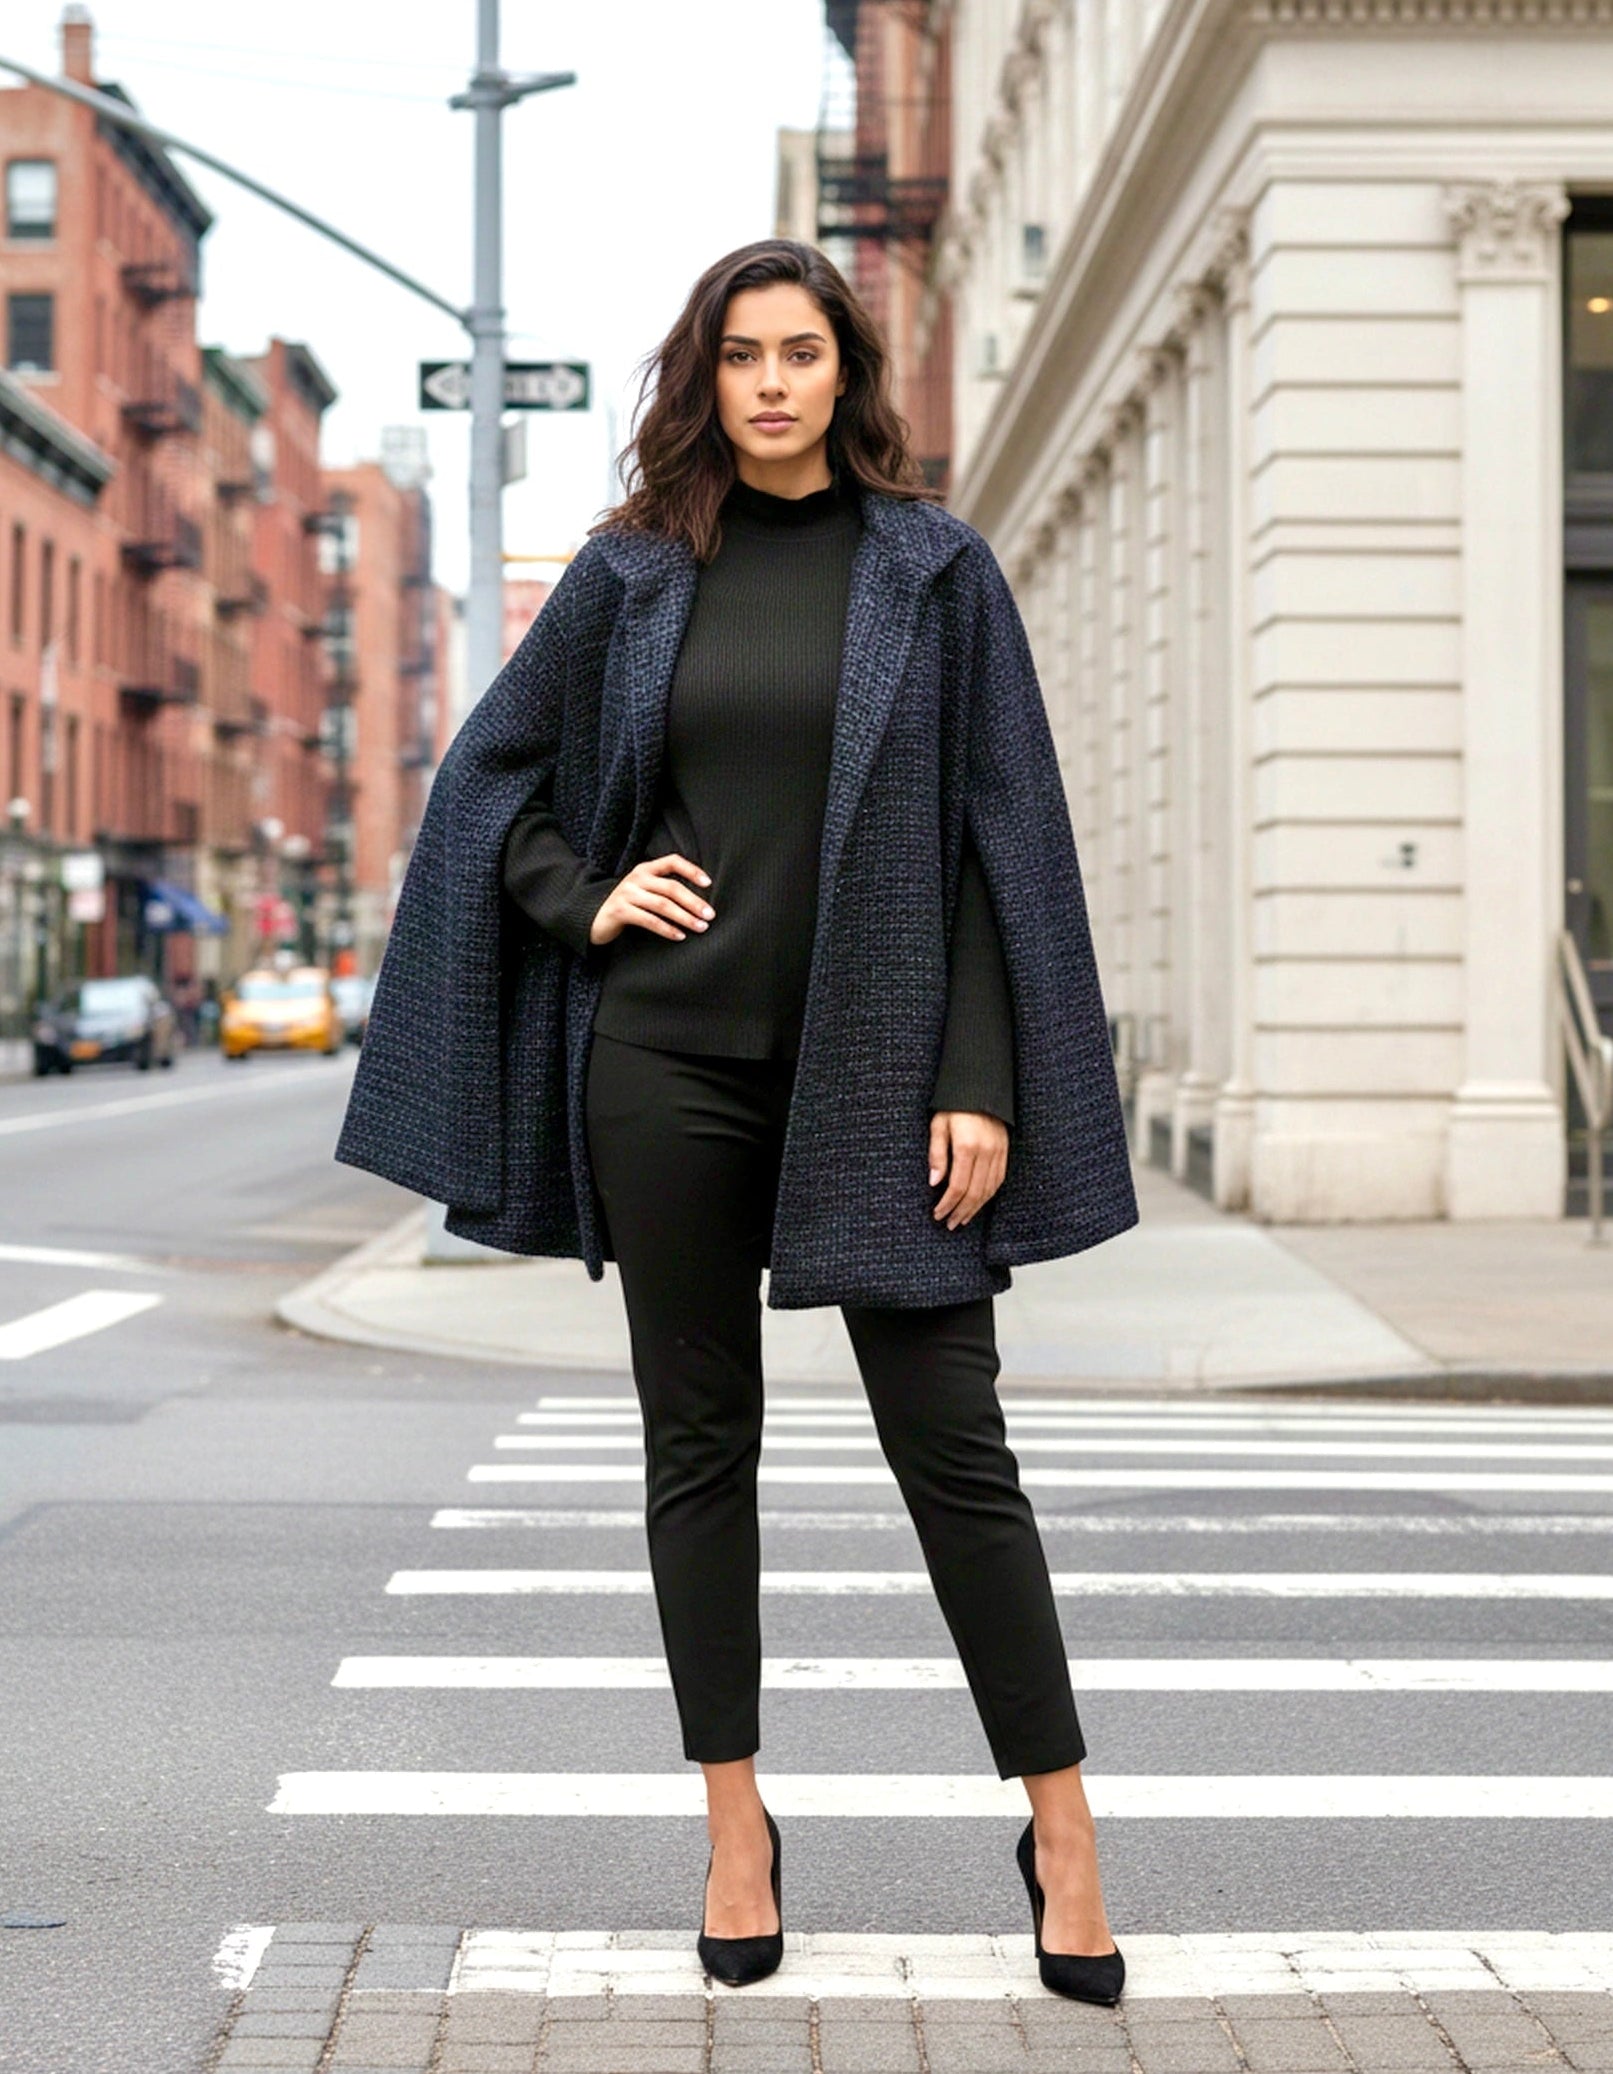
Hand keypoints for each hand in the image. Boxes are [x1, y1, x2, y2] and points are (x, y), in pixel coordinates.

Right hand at [589, 853, 713, 945]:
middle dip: (693, 902)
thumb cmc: (627, 906)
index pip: (672, 861)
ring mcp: (627, 894)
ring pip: (662, 905)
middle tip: (710, 915)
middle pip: (671, 887)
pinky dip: (666, 929)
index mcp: (645, 869)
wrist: (594, 918)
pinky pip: (649, 920)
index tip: (709, 883)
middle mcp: (636, 878)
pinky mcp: (620, 911)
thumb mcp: (644, 891)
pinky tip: (679, 936)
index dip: (691, 870)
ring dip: (685, 917)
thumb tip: (699, 902)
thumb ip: (664, 889)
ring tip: (700, 927)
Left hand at [928, 1111, 1008, 1229]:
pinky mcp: (1005, 1151)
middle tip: (949, 1223)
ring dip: (975, 1208)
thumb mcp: (938, 1125)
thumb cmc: (954, 1105)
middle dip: (961, 1211)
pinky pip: (999, 1180)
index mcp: (967, 1146)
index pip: (958, 1186)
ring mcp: (999, 1152)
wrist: (980, 1086)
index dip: (948, 1204)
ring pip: (989, 1189)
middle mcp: (986, 1152)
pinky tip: (979, 1203)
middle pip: (975, 1192)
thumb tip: (935, 1182)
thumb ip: (937, 1154)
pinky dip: (988, 1195)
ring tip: (962, 1219)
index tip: (938, 1214)